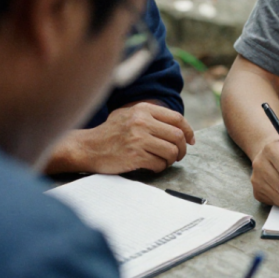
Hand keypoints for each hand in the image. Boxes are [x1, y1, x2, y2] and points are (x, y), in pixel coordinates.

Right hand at [52, 102, 194, 173]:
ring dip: (172, 160)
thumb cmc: (110, 133)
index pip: (177, 119)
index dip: (188, 131)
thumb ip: (151, 116)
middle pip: (178, 137)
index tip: (191, 140)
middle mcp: (142, 122)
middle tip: (179, 155)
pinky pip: (159, 164)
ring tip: (164, 161)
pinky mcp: (135, 156)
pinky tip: (152, 166)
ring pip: (171, 152)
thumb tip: (180, 127)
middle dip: (183, 149)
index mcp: (143, 110)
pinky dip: (159, 168)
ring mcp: (138, 139)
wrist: (87, 147)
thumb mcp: (129, 115)